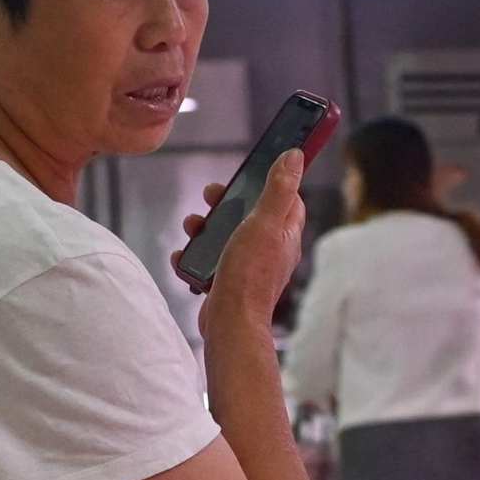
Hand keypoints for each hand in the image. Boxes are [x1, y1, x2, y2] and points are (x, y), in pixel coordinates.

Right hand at [194, 148, 308, 333]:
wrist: (230, 323)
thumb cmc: (250, 274)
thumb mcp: (264, 223)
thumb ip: (278, 189)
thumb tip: (295, 156)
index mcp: (285, 235)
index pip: (288, 200)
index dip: (272, 182)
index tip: (253, 172)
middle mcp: (270, 250)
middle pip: (250, 215)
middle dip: (228, 203)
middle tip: (211, 196)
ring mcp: (248, 266)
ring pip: (225, 236)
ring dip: (205, 228)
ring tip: (192, 226)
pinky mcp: (228, 282)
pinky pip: (208, 262)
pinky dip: (194, 257)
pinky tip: (183, 256)